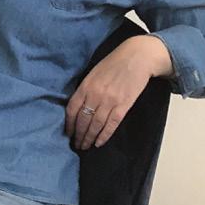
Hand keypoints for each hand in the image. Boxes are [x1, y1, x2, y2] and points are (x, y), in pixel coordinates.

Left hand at [65, 36, 172, 150]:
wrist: (137, 57)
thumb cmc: (114, 63)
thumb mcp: (94, 73)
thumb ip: (85, 88)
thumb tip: (78, 106)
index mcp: (86, 85)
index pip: (72, 109)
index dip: (69, 124)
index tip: (68, 133)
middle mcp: (95, 94)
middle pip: (83, 120)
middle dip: (78, 134)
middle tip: (76, 144)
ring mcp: (110, 101)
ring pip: (96, 124)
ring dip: (89, 138)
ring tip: (85, 146)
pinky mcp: (124, 105)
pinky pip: (112, 124)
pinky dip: (104, 135)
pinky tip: (99, 143)